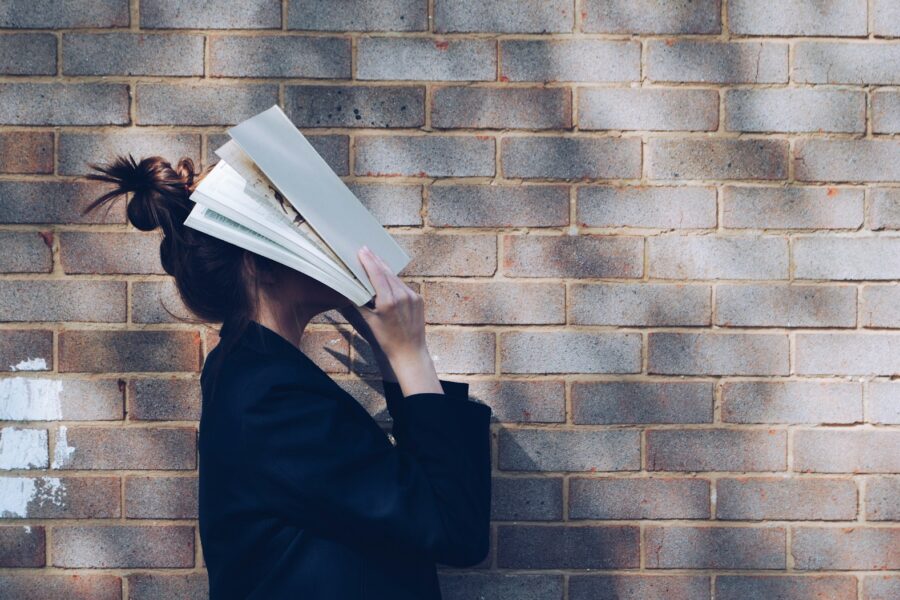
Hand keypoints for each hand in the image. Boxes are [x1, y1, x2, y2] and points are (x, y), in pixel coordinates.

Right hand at [348, 245, 441, 395]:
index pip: (377, 275)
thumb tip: (352, 289)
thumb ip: (361, 303)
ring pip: (395, 277)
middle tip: (366, 249)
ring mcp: (412, 296)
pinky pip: (403, 285)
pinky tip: (387, 276)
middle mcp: (402, 295)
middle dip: (375, 260)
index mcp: (389, 301)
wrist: (410, 351)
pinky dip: (394, 280)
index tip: (362, 250)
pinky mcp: (419, 298)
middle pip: (386, 272)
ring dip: (384, 268)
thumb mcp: (370, 322)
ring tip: (375, 258)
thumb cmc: (388, 340)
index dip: (369, 261)